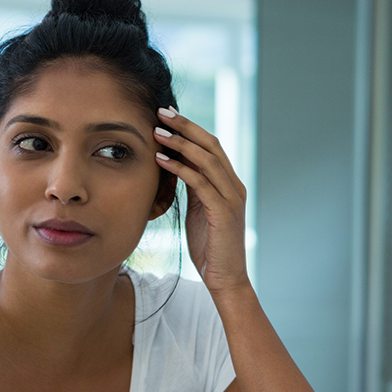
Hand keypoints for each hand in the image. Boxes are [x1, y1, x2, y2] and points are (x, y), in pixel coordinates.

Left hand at [153, 107, 250, 295]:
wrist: (226, 279)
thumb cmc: (209, 247)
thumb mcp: (199, 210)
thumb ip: (194, 187)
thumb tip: (176, 164)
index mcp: (229, 184)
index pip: (211, 146)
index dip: (190, 128)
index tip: (166, 116)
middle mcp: (234, 186)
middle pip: (211, 144)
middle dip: (185, 126)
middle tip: (161, 112)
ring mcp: (231, 198)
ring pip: (207, 159)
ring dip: (180, 143)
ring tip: (157, 131)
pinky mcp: (223, 211)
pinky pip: (200, 182)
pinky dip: (180, 168)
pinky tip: (161, 160)